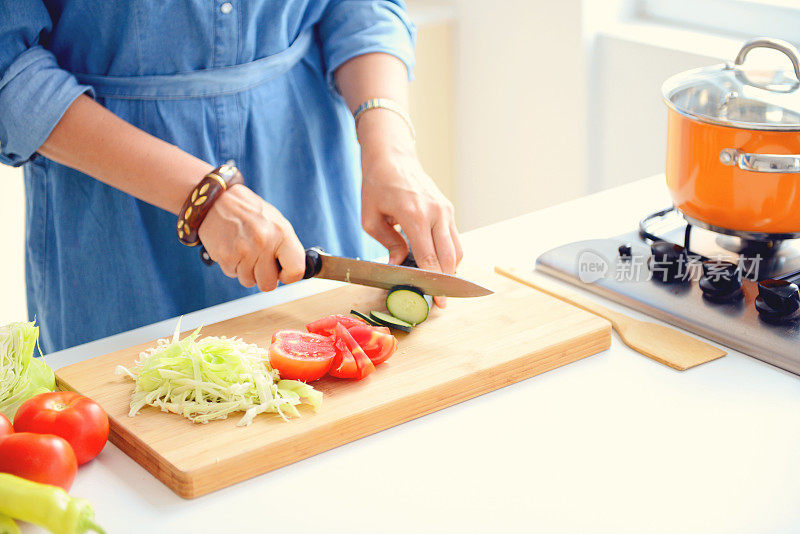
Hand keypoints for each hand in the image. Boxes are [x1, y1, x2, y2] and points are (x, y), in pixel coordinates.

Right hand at [198, 184, 305, 290]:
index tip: (282, 272)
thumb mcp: (276, 222)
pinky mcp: (226, 256)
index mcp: (281, 233)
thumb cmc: (249, 213)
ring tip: (244, 250)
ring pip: (249, 281)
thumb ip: (285, 247)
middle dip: (264, 276)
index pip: (296, 270)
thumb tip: (293, 272)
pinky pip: (233, 274)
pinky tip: (232, 248)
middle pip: (269, 284)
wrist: (217, 200)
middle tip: (259, 261)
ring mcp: (244, 251)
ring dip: (246, 270)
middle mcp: (264, 242)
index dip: (289, 276)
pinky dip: (233, 265)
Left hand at [358, 111, 463, 306]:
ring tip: (436, 283)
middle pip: (449, 258)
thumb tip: (399, 266)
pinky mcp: (448, 209)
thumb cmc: (376, 186)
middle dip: (446, 283)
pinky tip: (437, 264)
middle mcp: (436, 212)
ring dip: (449, 269)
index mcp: (415, 215)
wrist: (392, 157)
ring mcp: (445, 210)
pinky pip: (454, 238)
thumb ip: (388, 244)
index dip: (433, 283)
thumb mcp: (371, 218)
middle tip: (439, 302)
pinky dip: (449, 254)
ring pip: (457, 249)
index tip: (438, 303)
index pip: (429, 257)